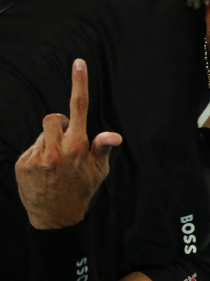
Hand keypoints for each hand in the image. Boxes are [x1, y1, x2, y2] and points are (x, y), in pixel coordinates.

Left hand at [15, 60, 121, 229]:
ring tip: (55, 162)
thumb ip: (102, 147)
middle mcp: (56, 149)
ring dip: (49, 141)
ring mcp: (37, 156)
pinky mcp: (22, 164)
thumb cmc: (82, 189)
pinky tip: (43, 172)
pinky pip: (31, 148)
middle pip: (53, 118)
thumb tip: (115, 136)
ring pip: (42, 134)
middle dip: (59, 125)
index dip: (79, 82)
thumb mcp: (99, 170)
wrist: (56, 217)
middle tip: (66, 142)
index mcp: (78, 146)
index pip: (79, 107)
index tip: (78, 63)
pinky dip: (38, 155)